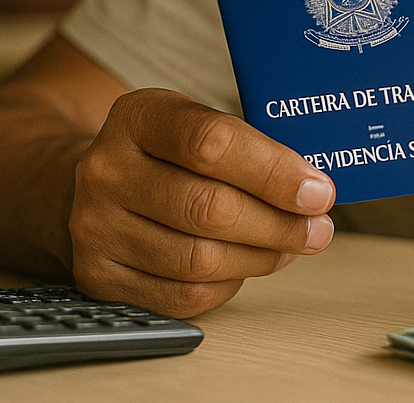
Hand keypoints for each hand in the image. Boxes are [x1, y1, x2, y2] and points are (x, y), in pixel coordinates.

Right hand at [68, 88, 335, 316]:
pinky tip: (248, 264)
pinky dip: (228, 284)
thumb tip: (313, 191)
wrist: (101, 185)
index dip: (274, 172)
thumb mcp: (197, 124)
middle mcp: (107, 171)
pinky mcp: (99, 277)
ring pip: (199, 259)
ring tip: (289, 246)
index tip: (318, 191)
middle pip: (210, 208)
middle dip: (279, 224)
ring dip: (260, 257)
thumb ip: (249, 147)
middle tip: (318, 229)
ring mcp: (95, 228)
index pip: (212, 143)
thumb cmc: (168, 153)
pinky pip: (182, 295)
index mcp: (138, 117)